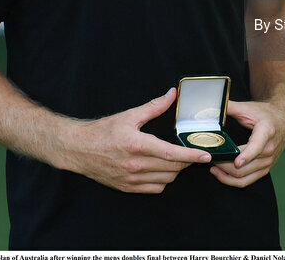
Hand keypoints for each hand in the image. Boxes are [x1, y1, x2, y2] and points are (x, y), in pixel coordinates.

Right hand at [69, 88, 211, 193]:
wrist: (78, 149)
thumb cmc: (102, 131)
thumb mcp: (129, 116)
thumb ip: (154, 106)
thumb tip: (172, 94)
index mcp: (137, 145)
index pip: (172, 154)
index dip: (192, 155)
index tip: (206, 155)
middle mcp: (135, 165)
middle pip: (173, 168)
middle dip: (187, 161)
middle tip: (192, 151)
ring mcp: (131, 179)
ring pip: (166, 180)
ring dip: (176, 171)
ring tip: (176, 159)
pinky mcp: (127, 188)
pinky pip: (155, 188)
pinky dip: (163, 180)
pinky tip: (162, 169)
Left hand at [209, 98, 284, 187]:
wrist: (284, 121)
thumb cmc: (265, 114)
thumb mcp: (248, 107)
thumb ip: (229, 107)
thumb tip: (212, 106)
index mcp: (266, 132)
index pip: (257, 147)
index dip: (246, 156)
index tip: (236, 161)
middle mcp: (269, 149)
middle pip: (245, 166)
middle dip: (224, 165)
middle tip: (210, 158)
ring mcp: (268, 162)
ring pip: (244, 177)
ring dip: (226, 175)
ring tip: (213, 168)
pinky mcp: (265, 169)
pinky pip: (248, 181)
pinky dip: (233, 180)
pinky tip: (222, 174)